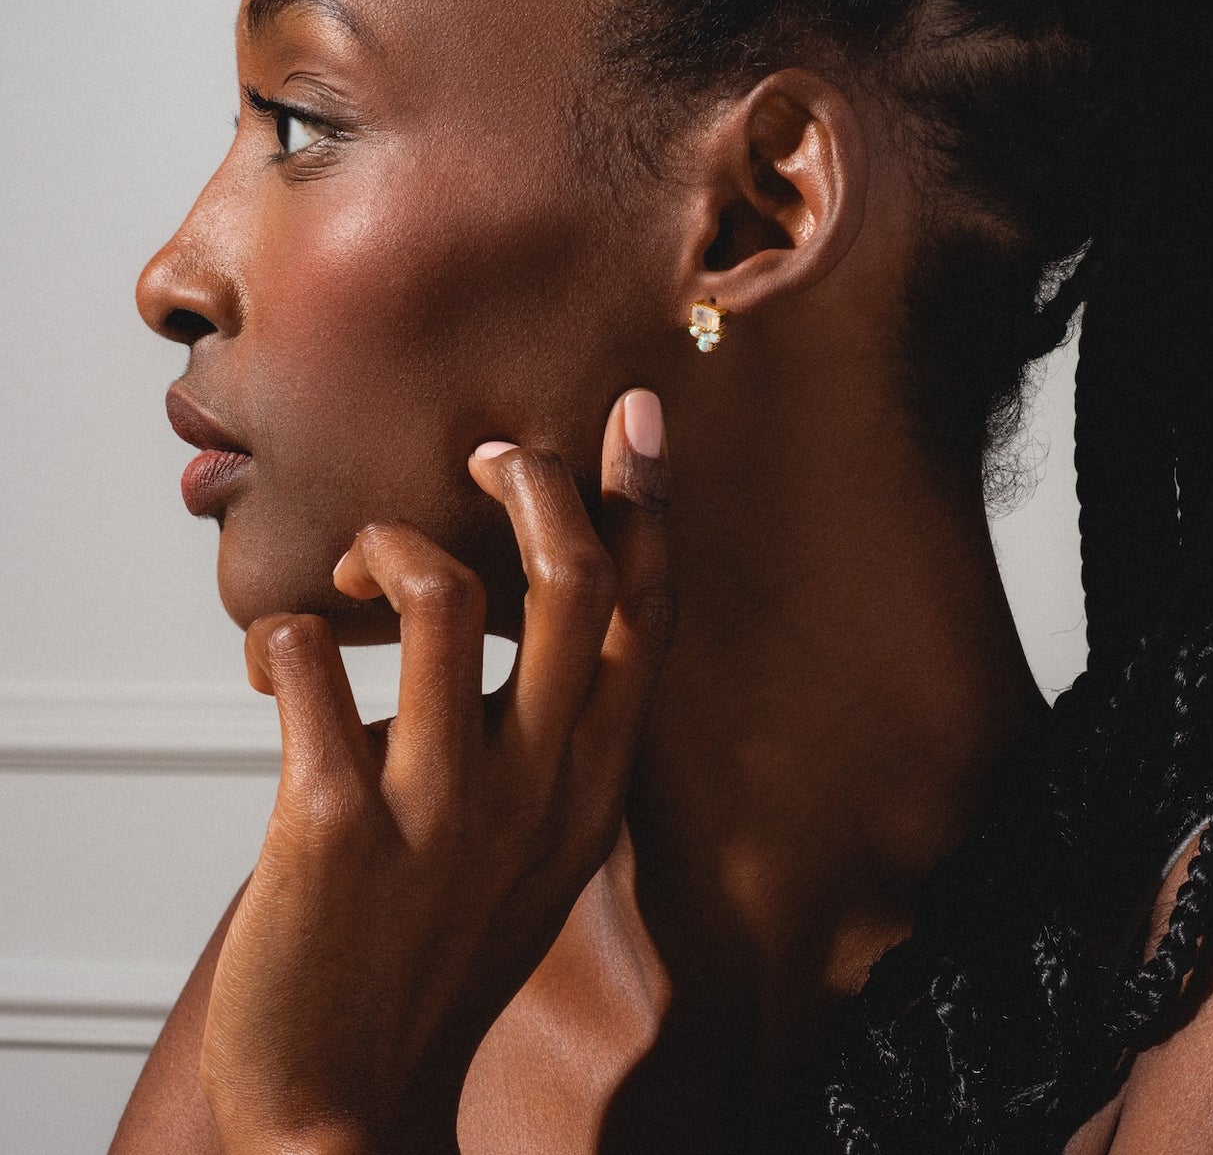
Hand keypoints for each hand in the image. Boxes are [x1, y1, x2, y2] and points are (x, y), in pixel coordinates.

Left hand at [198, 389, 673, 1154]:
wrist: (351, 1096)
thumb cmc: (444, 949)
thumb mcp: (543, 841)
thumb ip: (559, 736)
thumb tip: (524, 615)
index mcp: (591, 779)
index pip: (643, 614)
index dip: (645, 503)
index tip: (636, 419)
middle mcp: (536, 780)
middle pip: (570, 579)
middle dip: (537, 482)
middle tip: (489, 454)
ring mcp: (440, 803)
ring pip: (441, 594)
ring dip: (389, 546)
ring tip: (359, 575)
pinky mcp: (333, 824)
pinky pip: (308, 665)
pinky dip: (282, 636)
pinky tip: (273, 665)